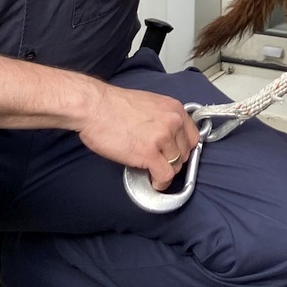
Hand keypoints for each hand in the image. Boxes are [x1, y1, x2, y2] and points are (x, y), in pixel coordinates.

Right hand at [73, 84, 201, 187]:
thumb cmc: (113, 105)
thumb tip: (166, 137)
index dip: (182, 148)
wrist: (94, 106)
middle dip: (172, 160)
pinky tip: (152, 180)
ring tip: (152, 170)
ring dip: (164, 171)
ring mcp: (163, 138)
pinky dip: (159, 182)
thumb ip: (163, 119)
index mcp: (174, 109)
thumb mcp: (149, 104)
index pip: (193, 136)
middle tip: (159, 162)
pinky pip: (164, 175)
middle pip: (185, 153)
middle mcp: (173, 122)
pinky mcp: (149, 154)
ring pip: (176, 166)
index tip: (174, 154)